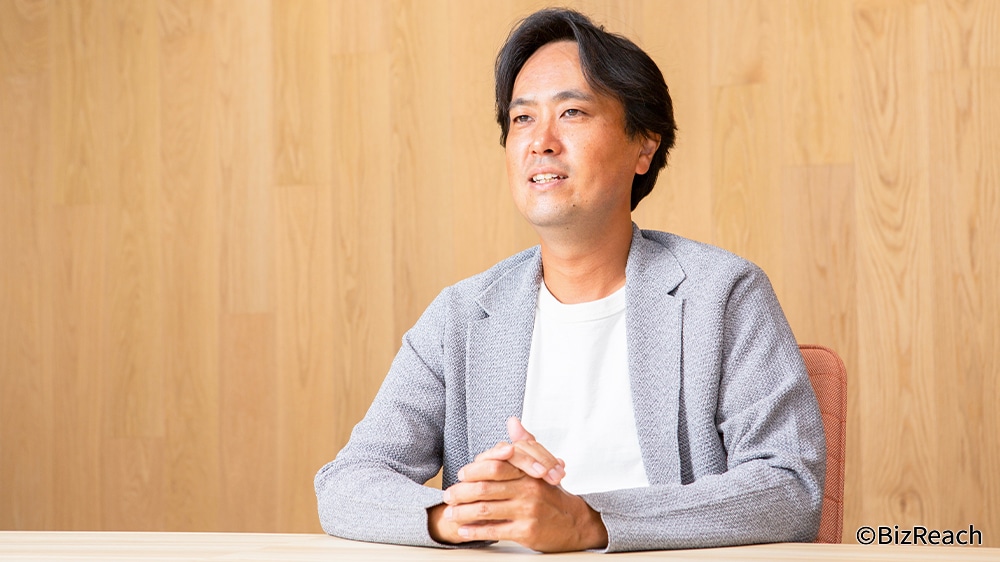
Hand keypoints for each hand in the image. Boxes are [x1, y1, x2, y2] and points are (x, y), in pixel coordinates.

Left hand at [427, 417, 606, 551]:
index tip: (460, 474)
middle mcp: (528, 490)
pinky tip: (463, 530)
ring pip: (485, 510)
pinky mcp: (526, 531)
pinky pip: (494, 530)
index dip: (473, 470)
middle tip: (447, 495)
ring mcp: (527, 511)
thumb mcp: (540, 467)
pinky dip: (475, 530)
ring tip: (450, 514)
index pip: (495, 466)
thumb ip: (524, 444)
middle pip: (485, 488)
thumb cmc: (551, 495)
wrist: (575, 523)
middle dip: (461, 492)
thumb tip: (513, 421)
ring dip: (462, 512)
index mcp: (529, 473)